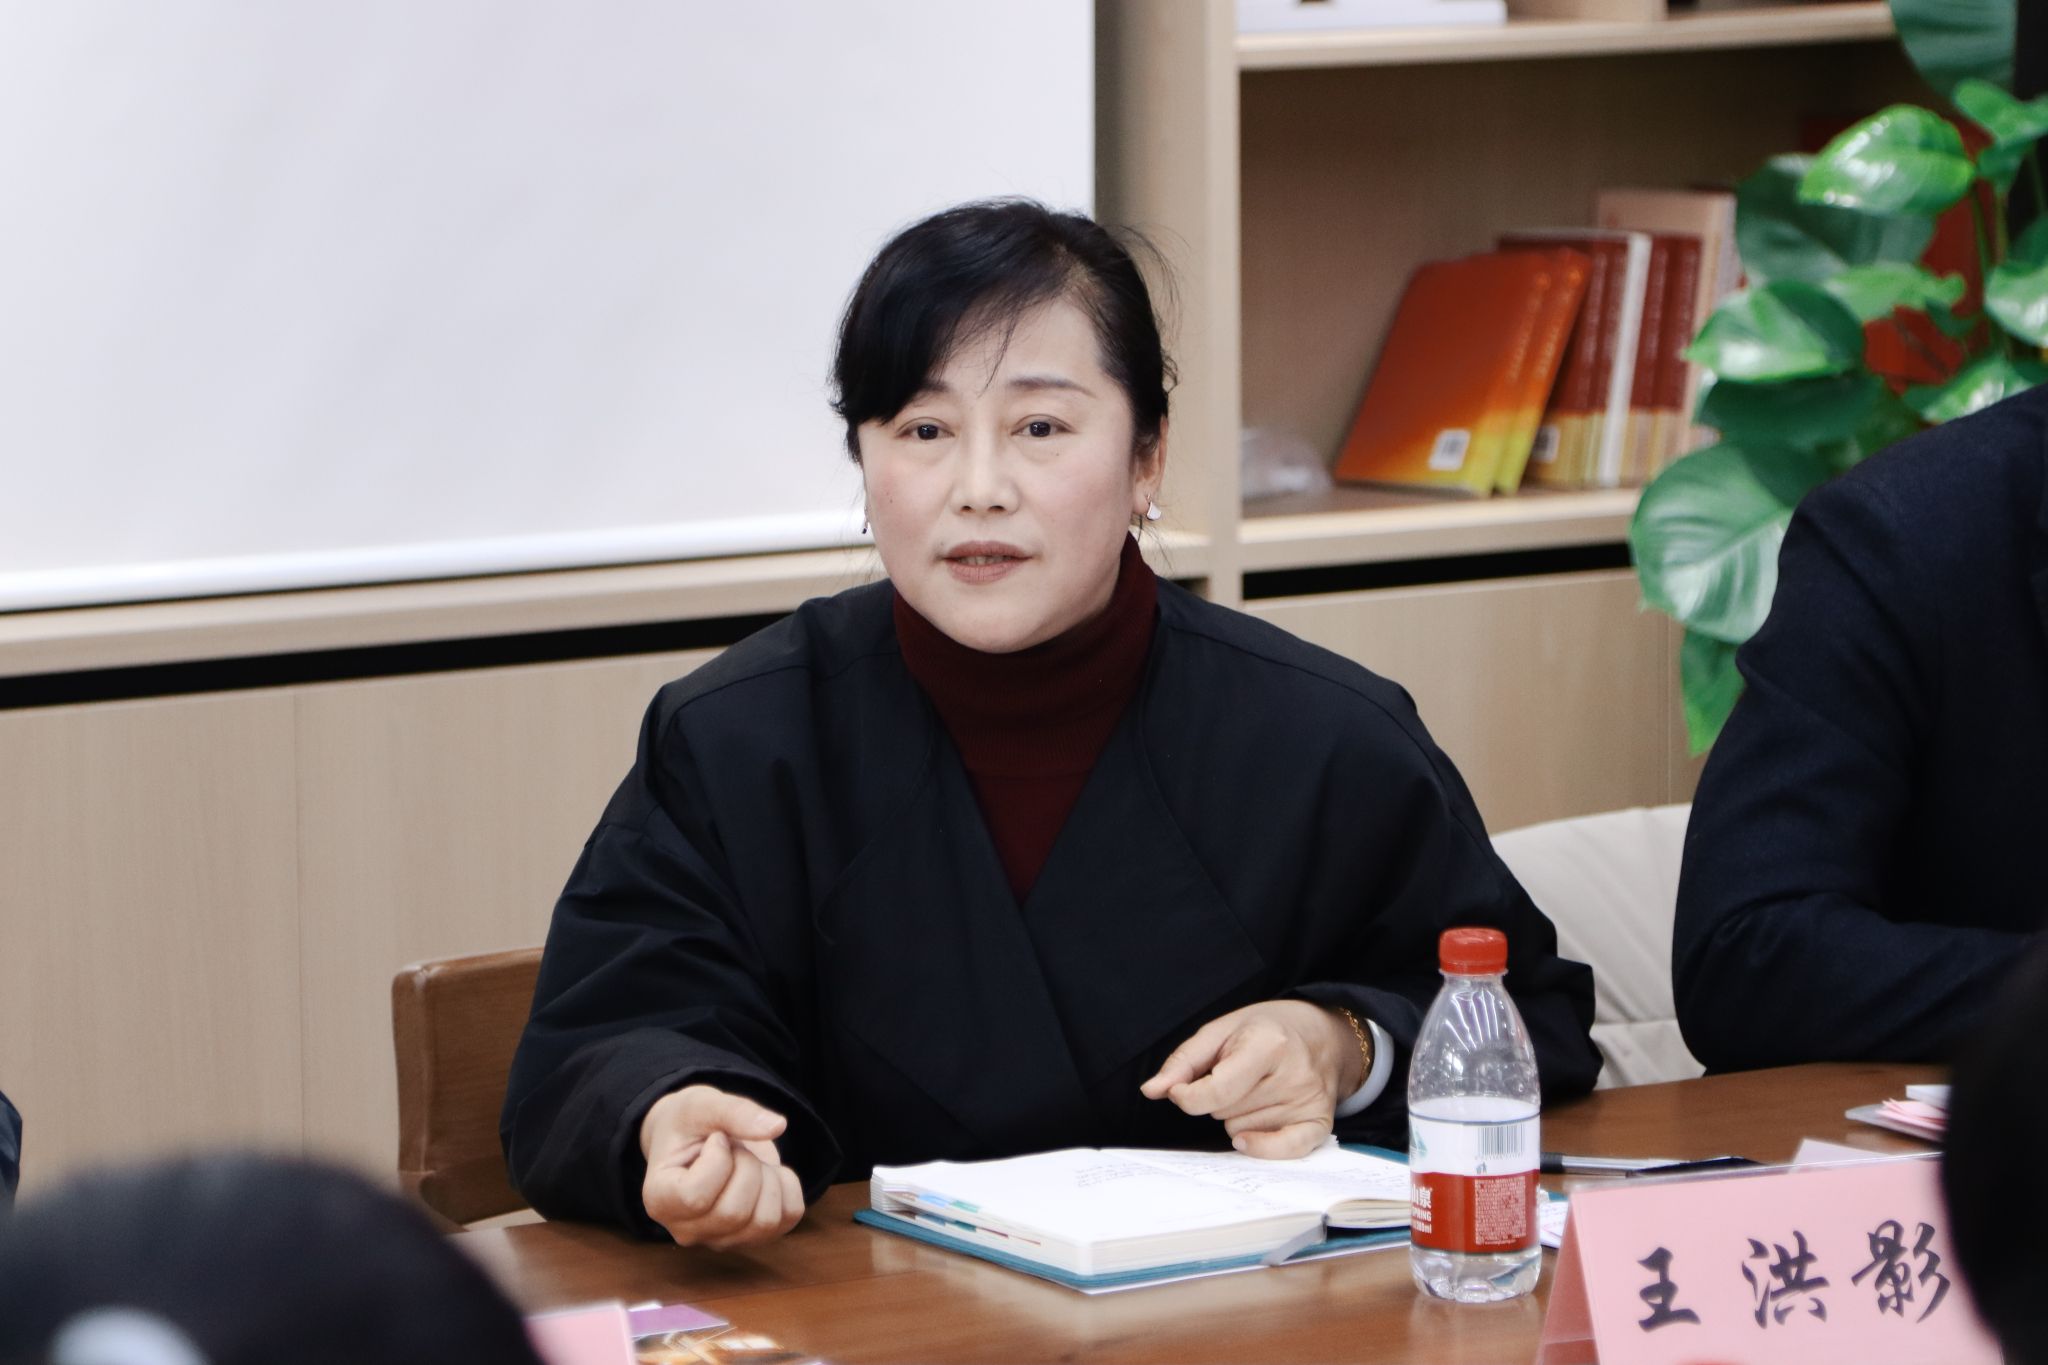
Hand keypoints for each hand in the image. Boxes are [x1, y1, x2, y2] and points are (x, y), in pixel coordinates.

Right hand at [638, 1084, 805, 1248]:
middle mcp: (686, 1230)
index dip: (717, 1160)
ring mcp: (721, 1239)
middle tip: (733, 1148)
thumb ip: (734, 1111)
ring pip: (765, 1221)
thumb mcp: (702, 1105)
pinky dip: (788, 1184)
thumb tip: (777, 1126)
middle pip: (734, 1212)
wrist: (699, 1138)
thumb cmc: (690, 1123)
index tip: (714, 1140)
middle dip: (746, 1164)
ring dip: (767, 1177)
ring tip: (747, 1160)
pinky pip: (789, 1216)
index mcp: (660, 1200)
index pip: (695, 1197)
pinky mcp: (753, 1236)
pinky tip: (766, 1172)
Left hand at [1139, 1001, 1363, 1158]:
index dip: (1186, 1096)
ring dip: (1238, 1116)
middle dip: (1219, 1098)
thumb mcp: (1220, 1030)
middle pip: (1224, 1112)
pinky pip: (1282, 1152)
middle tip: (1238, 1075)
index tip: (1178, 1090)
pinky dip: (1259, 1147)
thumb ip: (1183, 1062)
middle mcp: (1294, 1075)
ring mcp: (1308, 1102)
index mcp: (1269, 1044)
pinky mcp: (1319, 1123)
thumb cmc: (1265, 1030)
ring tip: (1258, 1087)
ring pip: (1241, 1132)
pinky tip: (1248, 1138)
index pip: (1216, 1092)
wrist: (1322, 1034)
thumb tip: (1151, 1090)